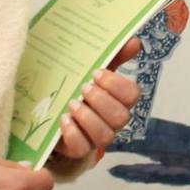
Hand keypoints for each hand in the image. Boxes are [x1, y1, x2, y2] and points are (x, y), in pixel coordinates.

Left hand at [50, 0, 185, 167]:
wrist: (55, 114)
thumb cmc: (80, 90)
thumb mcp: (93, 72)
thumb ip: (114, 56)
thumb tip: (134, 41)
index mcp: (119, 100)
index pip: (132, 95)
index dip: (117, 85)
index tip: (96, 73)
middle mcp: (112, 121)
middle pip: (121, 117)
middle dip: (102, 101)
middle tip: (84, 87)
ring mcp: (96, 137)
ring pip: (105, 136)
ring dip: (88, 117)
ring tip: (72, 103)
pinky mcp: (79, 149)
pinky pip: (82, 147)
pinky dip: (73, 133)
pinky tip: (63, 119)